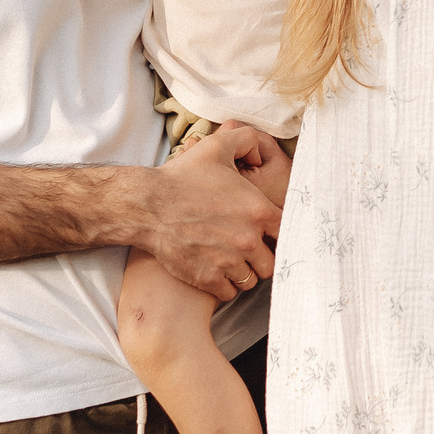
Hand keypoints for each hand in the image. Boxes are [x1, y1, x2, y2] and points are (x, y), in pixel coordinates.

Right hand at [144, 129, 284, 299]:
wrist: (148, 205)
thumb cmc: (182, 177)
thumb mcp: (217, 146)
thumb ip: (246, 140)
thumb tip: (260, 150)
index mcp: (258, 210)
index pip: (286, 233)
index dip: (276, 234)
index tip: (266, 234)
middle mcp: (248, 239)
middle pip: (270, 262)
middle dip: (260, 257)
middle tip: (246, 250)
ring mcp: (228, 262)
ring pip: (250, 280)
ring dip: (243, 272)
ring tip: (231, 261)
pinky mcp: (208, 279)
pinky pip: (229, 293)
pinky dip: (224, 286)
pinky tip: (215, 272)